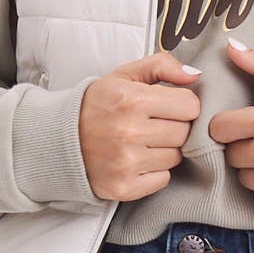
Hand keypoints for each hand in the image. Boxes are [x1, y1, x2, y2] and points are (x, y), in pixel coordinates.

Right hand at [78, 51, 201, 201]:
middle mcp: (128, 132)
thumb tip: (194, 75)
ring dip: (165, 150)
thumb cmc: (97, 105)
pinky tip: (137, 160)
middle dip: (175, 127)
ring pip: (176, 157)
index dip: (182, 104)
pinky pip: (163, 179)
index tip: (168, 106)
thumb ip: (161, 66)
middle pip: (185, 133)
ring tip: (143, 141)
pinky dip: (155, 171)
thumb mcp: (123, 76)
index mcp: (131, 100)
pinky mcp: (124, 187)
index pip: (189, 105)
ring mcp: (126, 163)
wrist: (59, 139)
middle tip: (154, 125)